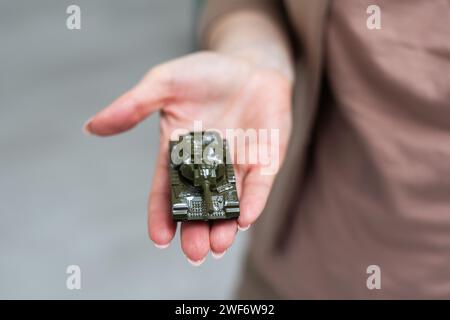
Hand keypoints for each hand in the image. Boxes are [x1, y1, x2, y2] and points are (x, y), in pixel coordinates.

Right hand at [84, 51, 291, 263]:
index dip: (163, 214)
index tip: (160, 239)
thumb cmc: (204, 74)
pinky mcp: (265, 159)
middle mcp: (208, 167)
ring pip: (230, 202)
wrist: (248, 64)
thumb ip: (133, 106)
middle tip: (194, 252)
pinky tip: (245, 218)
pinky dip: (253, 201)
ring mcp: (237, 165)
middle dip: (196, 230)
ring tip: (217, 245)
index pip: (167, 190)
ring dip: (224, 225)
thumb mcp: (164, 85)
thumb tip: (91, 127)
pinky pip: (259, 184)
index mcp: (179, 154)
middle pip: (199, 205)